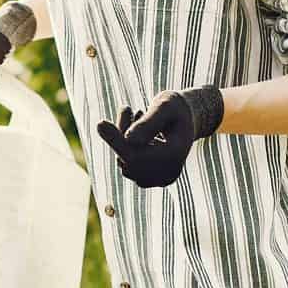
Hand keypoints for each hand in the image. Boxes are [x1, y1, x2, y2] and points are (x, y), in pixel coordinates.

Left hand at [95, 85, 224, 188]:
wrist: (187, 121)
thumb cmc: (176, 108)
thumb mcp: (165, 106)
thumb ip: (149, 122)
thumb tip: (128, 139)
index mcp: (175, 154)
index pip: (137, 154)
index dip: (116, 140)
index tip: (100, 123)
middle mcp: (168, 173)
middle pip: (128, 159)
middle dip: (121, 133)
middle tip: (127, 108)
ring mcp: (158, 180)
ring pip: (124, 162)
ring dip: (123, 138)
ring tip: (138, 114)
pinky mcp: (149, 180)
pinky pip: (126, 165)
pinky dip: (125, 147)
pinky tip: (137, 131)